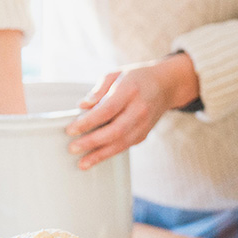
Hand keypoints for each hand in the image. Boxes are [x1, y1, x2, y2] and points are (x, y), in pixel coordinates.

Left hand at [65, 53, 198, 168]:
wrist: (166, 86)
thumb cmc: (137, 79)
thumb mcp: (116, 74)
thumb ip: (99, 89)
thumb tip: (83, 105)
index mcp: (131, 91)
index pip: (108, 109)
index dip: (89, 121)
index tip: (71, 129)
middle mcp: (140, 109)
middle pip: (116, 130)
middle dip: (93, 142)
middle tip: (73, 148)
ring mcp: (145, 124)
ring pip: (122, 143)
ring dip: (101, 155)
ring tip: (83, 163)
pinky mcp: (145, 134)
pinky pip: (126, 146)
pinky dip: (110, 153)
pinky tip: (96, 157)